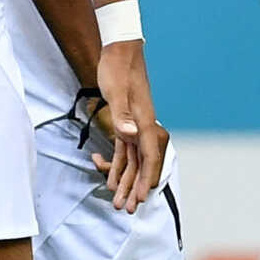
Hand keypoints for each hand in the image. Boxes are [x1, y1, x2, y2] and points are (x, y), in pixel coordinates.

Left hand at [89, 39, 166, 209]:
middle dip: (134, 188)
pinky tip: (110, 179)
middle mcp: (143, 128)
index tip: (141, 197)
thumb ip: (122, 115)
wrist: (119, 50)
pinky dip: (118, 166)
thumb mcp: (117, 91)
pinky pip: (124, 151)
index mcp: (145, 123)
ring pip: (133, 161)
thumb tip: (130, 134)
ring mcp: (135, 127)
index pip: (148, 157)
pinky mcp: (125, 123)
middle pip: (142, 164)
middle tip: (127, 209)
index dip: (145, 179)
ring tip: (118, 201)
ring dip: (125, 181)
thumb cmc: (118, 69)